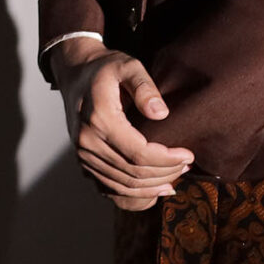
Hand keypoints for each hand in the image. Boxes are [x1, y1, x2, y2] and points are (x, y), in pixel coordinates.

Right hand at [56, 44, 193, 209]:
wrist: (75, 73)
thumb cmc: (103, 69)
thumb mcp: (127, 66)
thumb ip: (145, 86)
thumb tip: (161, 113)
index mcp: (99, 119)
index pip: (139, 153)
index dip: (167, 160)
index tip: (188, 154)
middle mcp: (87, 142)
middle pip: (133, 173)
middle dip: (165, 173)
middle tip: (186, 165)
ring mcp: (82, 155)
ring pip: (122, 185)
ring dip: (152, 187)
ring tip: (174, 179)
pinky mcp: (83, 162)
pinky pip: (108, 190)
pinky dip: (132, 197)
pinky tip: (152, 193)